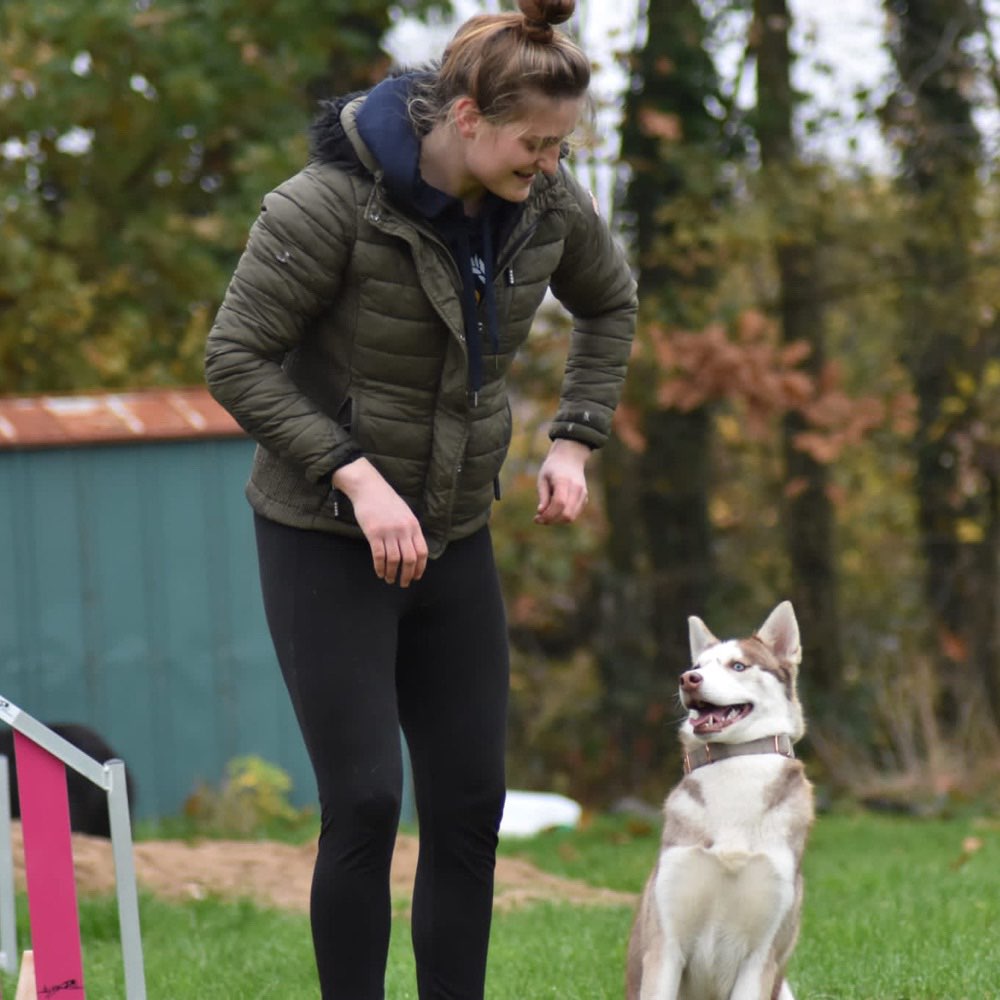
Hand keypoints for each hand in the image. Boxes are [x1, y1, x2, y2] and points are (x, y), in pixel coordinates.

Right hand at [332, 458, 428, 585]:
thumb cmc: (385, 500)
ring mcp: (388, 531)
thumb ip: (409, 530)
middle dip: (408, 575)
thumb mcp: (404, 513)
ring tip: (389, 579)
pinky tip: (379, 572)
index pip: (422, 551)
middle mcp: (403, 529)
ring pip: (394, 560)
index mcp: (413, 525)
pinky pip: (379, 556)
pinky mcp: (373, 533)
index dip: (420, 567)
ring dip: (392, 573)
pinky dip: (380, 567)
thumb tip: (412, 550)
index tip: (417, 576)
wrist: (368, 487)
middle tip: (404, 583)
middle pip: (410, 559)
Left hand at [535, 438, 590, 524]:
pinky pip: (574, 514)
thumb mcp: (543, 479)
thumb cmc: (552, 468)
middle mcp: (576, 488)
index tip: (536, 518)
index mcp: (564, 481)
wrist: (570, 458)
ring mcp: (583, 493)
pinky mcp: (584, 498)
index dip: (548, 514)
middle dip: (552, 520)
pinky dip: (563, 516)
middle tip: (539, 519)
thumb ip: (543, 496)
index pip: (559, 503)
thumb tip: (541, 513)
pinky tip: (554, 511)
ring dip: (557, 520)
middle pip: (567, 513)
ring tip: (546, 515)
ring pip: (572, 516)